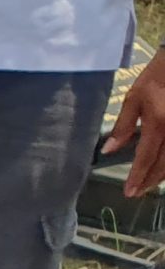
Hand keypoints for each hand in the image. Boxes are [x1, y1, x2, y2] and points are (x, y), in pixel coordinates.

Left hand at [106, 47, 164, 195]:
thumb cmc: (156, 77)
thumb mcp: (134, 99)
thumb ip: (122, 127)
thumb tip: (108, 151)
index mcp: (157, 124)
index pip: (145, 158)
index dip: (137, 177)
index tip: (129, 192)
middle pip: (163, 164)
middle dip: (150, 180)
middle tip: (138, 192)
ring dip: (162, 174)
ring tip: (150, 183)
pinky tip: (163, 168)